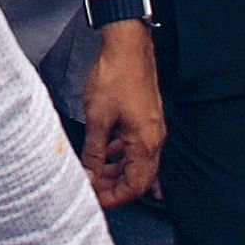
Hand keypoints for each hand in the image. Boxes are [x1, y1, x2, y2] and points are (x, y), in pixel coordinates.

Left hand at [78, 21, 164, 205]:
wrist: (128, 44)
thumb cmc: (116, 75)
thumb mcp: (97, 118)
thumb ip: (94, 152)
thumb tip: (89, 175)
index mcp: (145, 143)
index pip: (135, 187)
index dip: (114, 198)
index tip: (95, 200)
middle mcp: (154, 138)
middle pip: (139, 178)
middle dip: (115, 187)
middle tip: (92, 188)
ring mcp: (152, 127)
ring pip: (137, 161)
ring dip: (117, 170)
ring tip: (95, 171)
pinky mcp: (146, 116)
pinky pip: (136, 145)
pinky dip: (121, 153)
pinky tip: (106, 151)